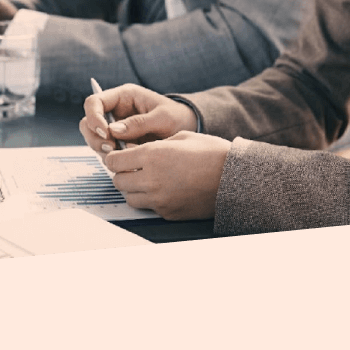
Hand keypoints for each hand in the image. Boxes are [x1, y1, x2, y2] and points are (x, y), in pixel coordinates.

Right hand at [80, 84, 198, 153]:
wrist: (186, 130)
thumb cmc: (177, 117)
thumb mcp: (164, 117)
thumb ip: (140, 122)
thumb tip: (114, 130)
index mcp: (123, 97)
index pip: (94, 102)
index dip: (94, 117)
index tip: (106, 133)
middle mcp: (114, 112)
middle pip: (88, 124)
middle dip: (95, 138)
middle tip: (112, 148)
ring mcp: (114, 128)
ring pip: (93, 140)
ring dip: (103, 150)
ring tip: (124, 154)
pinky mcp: (119, 144)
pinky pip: (106, 152)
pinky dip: (113, 158)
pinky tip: (129, 160)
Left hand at [103, 132, 229, 220]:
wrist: (235, 178)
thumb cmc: (212, 153)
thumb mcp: (183, 136)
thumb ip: (156, 144)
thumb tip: (139, 151)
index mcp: (153, 155)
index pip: (114, 161)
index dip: (115, 157)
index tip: (120, 155)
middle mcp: (151, 179)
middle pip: (118, 181)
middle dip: (122, 173)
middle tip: (133, 167)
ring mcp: (159, 199)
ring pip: (130, 197)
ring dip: (134, 188)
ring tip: (148, 179)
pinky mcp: (168, 212)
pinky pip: (149, 207)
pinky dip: (151, 199)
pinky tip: (165, 189)